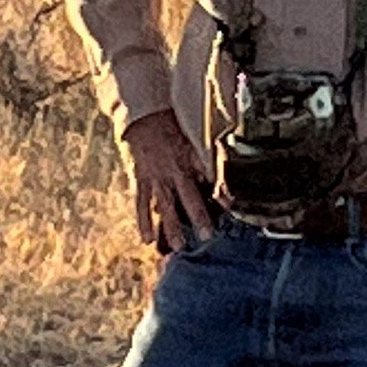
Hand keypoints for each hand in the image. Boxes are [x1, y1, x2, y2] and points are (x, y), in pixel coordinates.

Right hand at [122, 107, 215, 251]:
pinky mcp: (140, 181)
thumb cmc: (173, 132)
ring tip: (178, 246)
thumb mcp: (194, 144)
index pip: (205, 183)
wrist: (145, 120)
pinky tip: (147, 239)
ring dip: (171, 226)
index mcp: (187, 163)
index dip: (217, 196)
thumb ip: (206, 166)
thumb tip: (218, 185)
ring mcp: (154, 179)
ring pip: (164, 205)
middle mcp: (171, 173)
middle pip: (186, 198)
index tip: (226, 211)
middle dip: (197, 216)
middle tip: (206, 237)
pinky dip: (143, 221)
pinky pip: (141, 204)